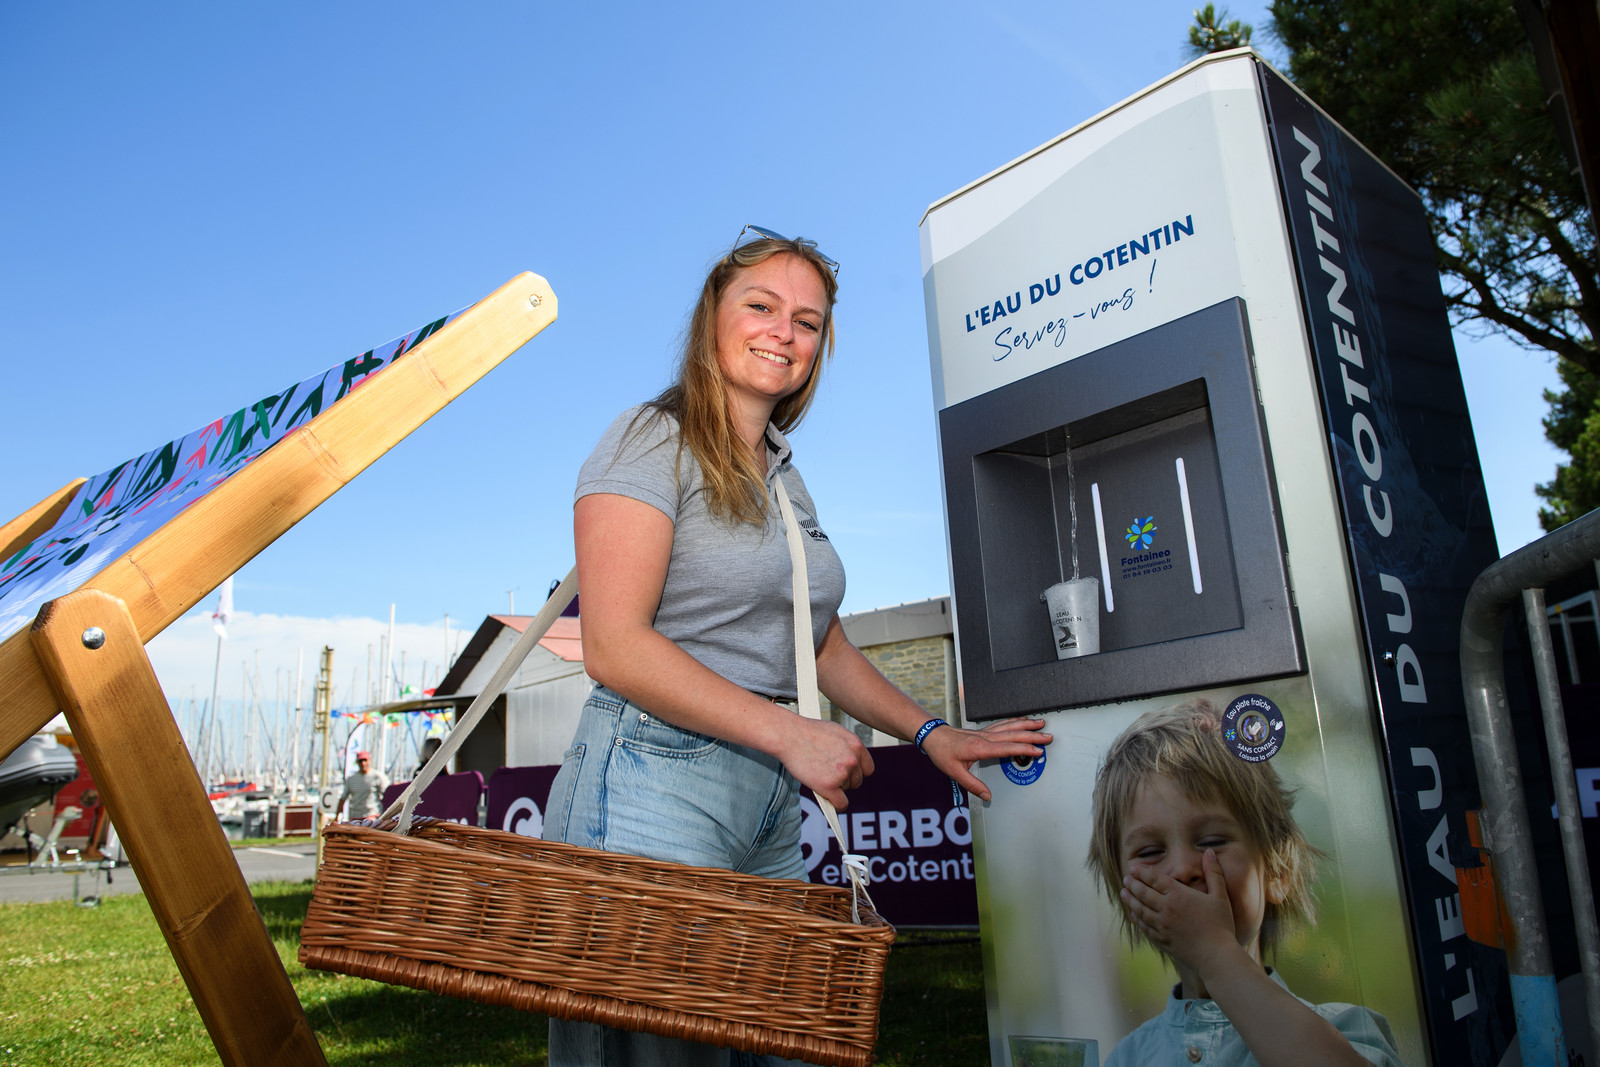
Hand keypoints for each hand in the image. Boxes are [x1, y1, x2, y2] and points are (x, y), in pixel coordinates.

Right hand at [779, 715, 875, 809]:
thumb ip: (847, 747)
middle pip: (857, 781)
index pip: (868, 768)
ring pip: (846, 791)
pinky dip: (836, 805)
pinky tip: (831, 803)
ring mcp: (842, 773)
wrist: (788, 735)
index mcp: (856, 745)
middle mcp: (852, 760)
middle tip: (830, 777)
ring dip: (835, 789)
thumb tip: (851, 761)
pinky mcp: (829, 786)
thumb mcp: (836, 732)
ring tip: (820, 779)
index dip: (857, 773)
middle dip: (845, 781)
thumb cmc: (807, 732)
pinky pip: (841, 803)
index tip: (849, 776)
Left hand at [919, 717, 1050, 801]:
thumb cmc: (942, 753)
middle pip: (1013, 735)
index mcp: (980, 748)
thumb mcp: (954, 773)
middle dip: (1032, 736)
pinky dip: (1015, 721)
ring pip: (1010, 726)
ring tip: (1041, 722)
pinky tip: (1023, 720)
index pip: (1006, 748)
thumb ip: (972, 785)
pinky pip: (1003, 724)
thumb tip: (987, 797)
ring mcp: (985, 732)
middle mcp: (985, 738)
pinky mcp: (983, 731)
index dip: (1024, 749)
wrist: (933, 736)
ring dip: (1026, 725)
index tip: (1038, 751)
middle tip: (1048, 736)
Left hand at [1121, 849, 1237, 975]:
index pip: (1155, 879)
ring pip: (1140, 909)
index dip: (1143, 872)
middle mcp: (1166, 908)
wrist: (1216, 956)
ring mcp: (1162, 925)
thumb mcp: (1220, 896)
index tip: (1133, 868)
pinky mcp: (1162, 940)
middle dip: (1133, 884)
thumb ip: (1214, 872)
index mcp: (1178, 895)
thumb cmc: (1221, 924)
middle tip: (1125, 879)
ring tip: (1123, 893)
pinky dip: (1136, 919)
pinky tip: (1133, 915)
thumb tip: (1209, 851)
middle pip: (1143, 893)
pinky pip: (1144, 927)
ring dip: (1130, 900)